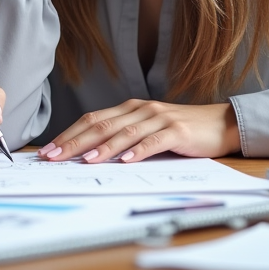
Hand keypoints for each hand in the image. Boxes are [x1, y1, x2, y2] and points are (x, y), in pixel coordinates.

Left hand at [38, 100, 240, 163]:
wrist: (219, 124)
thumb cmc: (180, 130)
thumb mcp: (147, 130)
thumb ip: (123, 137)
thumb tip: (88, 155)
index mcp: (129, 108)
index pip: (92, 119)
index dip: (69, 134)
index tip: (49, 150)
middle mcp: (140, 109)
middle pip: (101, 125)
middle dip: (75, 142)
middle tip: (54, 156)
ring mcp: (159, 118)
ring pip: (124, 132)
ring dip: (102, 147)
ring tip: (85, 159)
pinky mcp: (177, 131)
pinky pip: (153, 141)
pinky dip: (137, 151)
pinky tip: (125, 161)